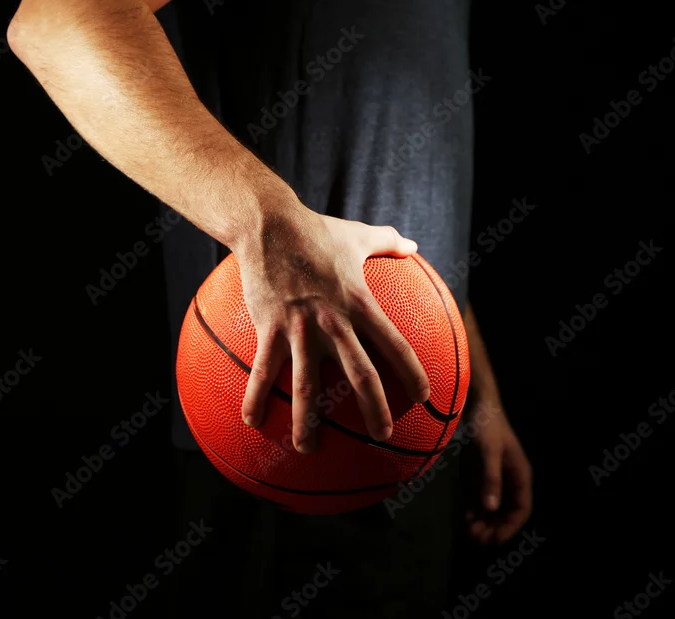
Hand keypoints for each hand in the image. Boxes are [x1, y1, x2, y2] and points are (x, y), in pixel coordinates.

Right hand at [234, 203, 430, 452]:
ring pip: (308, 384)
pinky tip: (251, 421)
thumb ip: (388, 241)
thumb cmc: (315, 230)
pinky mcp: (270, 328)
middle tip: (384, 436)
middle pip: (360, 374)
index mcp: (359, 302)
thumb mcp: (357, 234)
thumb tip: (413, 245)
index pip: (395, 344)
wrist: (269, 224)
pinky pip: (263, 370)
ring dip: (308, 421)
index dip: (411, 372)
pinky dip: (256, 397)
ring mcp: (300, 328)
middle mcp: (334, 321)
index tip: (423, 396)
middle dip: (375, 409)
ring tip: (308, 450)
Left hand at [466, 397, 532, 544]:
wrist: (476, 404)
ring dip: (485, 522)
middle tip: (476, 540)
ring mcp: (497, 477)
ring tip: (470, 533)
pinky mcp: (483, 473)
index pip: (521, 509)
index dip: (510, 527)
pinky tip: (466, 518)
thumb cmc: (486, 425)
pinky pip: (483, 498)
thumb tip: (491, 509)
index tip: (493, 540)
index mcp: (520, 475)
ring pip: (495, 508)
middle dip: (495, 528)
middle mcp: (511, 479)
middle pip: (508, 512)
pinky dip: (476, 510)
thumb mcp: (488, 452)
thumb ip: (490, 479)